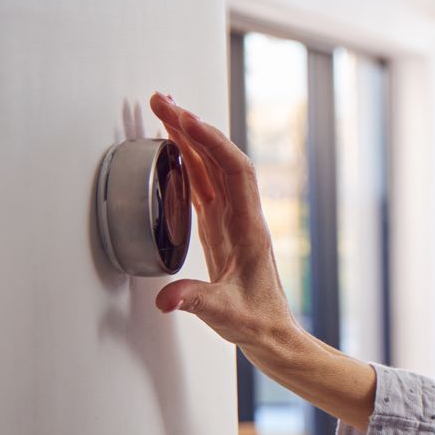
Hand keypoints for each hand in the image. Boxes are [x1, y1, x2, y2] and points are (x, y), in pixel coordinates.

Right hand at [147, 93, 300, 356]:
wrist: (272, 333)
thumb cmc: (258, 322)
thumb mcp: (226, 315)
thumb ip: (197, 303)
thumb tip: (167, 299)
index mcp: (249, 228)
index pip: (235, 172)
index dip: (212, 143)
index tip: (186, 119)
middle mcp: (243, 217)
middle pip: (220, 160)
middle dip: (193, 127)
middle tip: (162, 101)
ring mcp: (232, 221)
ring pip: (211, 169)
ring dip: (189, 139)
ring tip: (163, 111)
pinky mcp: (220, 230)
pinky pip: (204, 186)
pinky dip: (187, 163)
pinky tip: (174, 149)